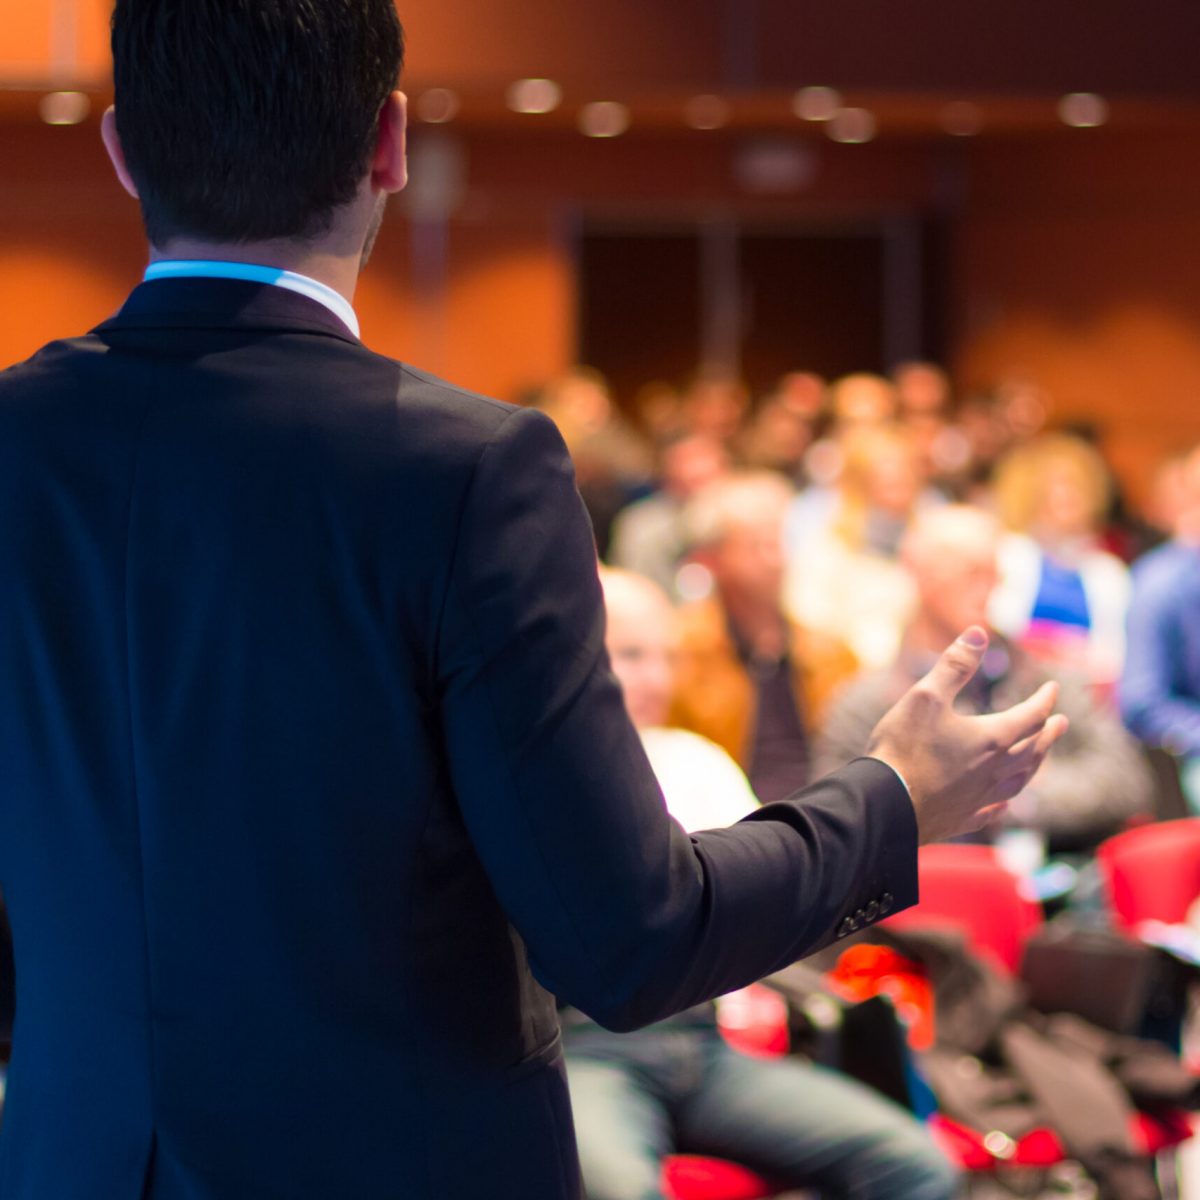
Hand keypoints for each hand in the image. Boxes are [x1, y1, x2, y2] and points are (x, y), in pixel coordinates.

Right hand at [866, 626, 1068, 843]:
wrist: (885, 803)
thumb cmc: (903, 747)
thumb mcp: (925, 695)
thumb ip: (955, 665)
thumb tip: (978, 633)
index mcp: (991, 739)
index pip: (1030, 716)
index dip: (1044, 699)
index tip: (1052, 688)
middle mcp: (994, 770)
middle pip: (1032, 750)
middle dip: (1048, 733)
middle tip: (1061, 723)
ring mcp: (980, 797)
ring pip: (1020, 781)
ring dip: (1035, 766)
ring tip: (1040, 758)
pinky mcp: (962, 818)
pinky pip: (993, 811)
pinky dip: (1005, 802)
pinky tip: (1005, 803)